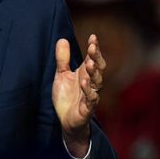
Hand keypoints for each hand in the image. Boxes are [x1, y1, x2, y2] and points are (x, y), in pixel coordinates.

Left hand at [52, 34, 105, 157]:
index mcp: (85, 74)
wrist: (66, 121)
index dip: (94, 48)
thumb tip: (62, 39)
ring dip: (94, 73)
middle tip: (92, 47)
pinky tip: (84, 83)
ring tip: (90, 64)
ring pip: (97, 83)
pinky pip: (91, 100)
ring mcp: (90, 96)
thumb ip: (62, 59)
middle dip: (97, 58)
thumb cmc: (66, 97)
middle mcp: (90, 83)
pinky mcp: (87, 109)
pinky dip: (88, 91)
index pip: (93, 58)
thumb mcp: (61, 75)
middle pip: (99, 68)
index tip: (93, 37)